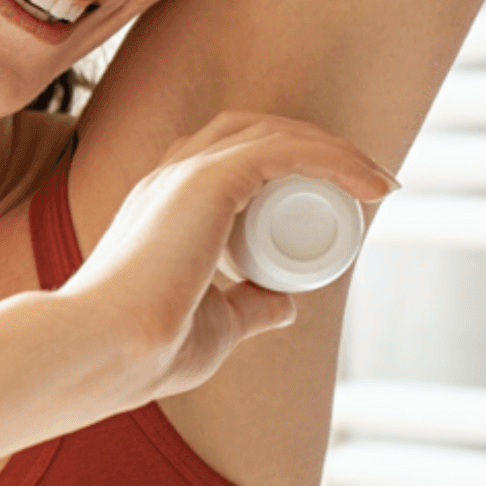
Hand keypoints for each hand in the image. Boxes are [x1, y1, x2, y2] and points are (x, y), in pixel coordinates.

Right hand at [59, 111, 397, 406]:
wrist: (106, 353)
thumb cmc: (146, 349)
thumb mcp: (216, 322)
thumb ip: (246, 307)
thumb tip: (284, 301)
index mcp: (160, 201)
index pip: (230, 154)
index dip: (290, 163)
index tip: (341, 199)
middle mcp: (168, 176)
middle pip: (256, 131)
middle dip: (317, 147)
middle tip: (366, 185)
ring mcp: (183, 173)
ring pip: (273, 133)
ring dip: (333, 148)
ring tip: (378, 181)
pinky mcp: (205, 181)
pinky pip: (285, 151)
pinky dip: (334, 158)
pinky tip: (372, 185)